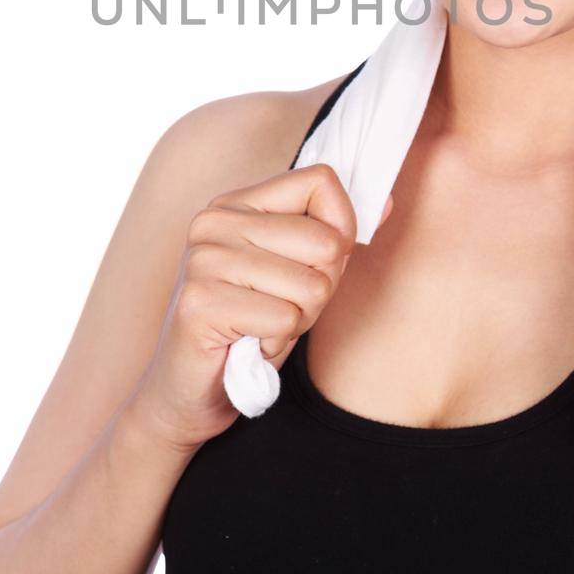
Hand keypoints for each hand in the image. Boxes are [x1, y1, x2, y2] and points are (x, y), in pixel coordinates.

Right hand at [125, 164, 391, 452]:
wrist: (187, 392)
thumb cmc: (249, 328)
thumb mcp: (297, 273)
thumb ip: (333, 236)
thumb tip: (386, 204)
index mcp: (238, 203)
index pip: (321, 181)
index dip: (342, 226)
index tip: (322, 263)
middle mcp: (215, 222)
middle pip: (326, 240)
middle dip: (321, 288)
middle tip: (283, 309)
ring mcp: (203, 260)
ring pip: (311, 286)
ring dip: (298, 321)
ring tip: (262, 327)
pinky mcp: (200, 303)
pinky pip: (285, 319)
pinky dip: (277, 344)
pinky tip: (248, 346)